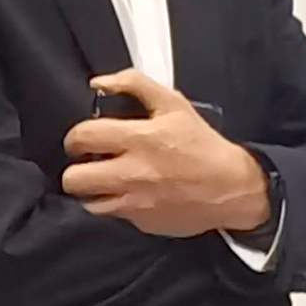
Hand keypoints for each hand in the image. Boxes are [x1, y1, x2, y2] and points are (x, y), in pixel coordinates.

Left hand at [63, 72, 271, 239]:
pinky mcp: (142, 223)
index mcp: (138, 139)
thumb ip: (134, 85)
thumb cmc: (202, 144)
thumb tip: (98, 83)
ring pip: (88, 203)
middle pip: (74, 179)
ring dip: (92, 192)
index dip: (74, 139)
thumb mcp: (173, 104)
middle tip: (88, 165)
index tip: (82, 141)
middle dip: (75, 170)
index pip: (82, 137)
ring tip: (105, 183)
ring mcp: (135, 202)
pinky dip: (116, 206)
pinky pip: (113, 216)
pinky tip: (130, 195)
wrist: (232, 188)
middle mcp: (132, 174)